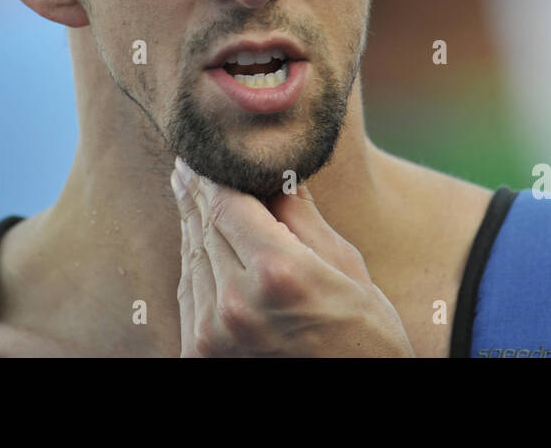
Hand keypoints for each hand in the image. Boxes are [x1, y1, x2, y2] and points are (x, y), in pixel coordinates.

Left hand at [170, 157, 414, 356]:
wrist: (357, 398)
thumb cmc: (365, 335)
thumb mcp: (345, 266)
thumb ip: (300, 216)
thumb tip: (274, 172)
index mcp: (277, 272)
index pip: (226, 203)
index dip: (210, 173)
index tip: (202, 151)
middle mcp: (236, 303)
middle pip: (203, 228)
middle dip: (196, 194)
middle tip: (185, 163)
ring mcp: (213, 335)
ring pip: (191, 260)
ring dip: (191, 226)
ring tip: (189, 195)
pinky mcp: (200, 357)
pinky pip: (190, 296)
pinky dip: (193, 264)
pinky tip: (197, 242)